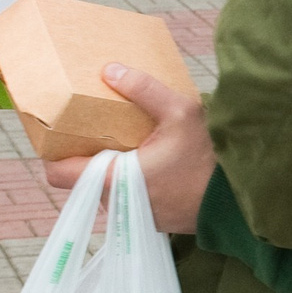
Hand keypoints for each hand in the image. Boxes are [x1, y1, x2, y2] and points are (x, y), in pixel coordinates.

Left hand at [43, 65, 215, 233]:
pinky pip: (124, 201)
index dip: (52, 154)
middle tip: (93, 130)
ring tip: (122, 144)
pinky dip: (127, 183)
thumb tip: (110, 69)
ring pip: (103, 191)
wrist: (240, 200)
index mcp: (114, 179)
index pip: (58, 175)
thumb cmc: (210, 159)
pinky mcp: (149, 222)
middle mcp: (117, 205)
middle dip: (84, 157)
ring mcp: (132, 218)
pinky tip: (144, 162)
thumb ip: (144, 89)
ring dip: (107, 170)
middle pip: (80, 181)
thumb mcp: (180, 113)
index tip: (57, 134)